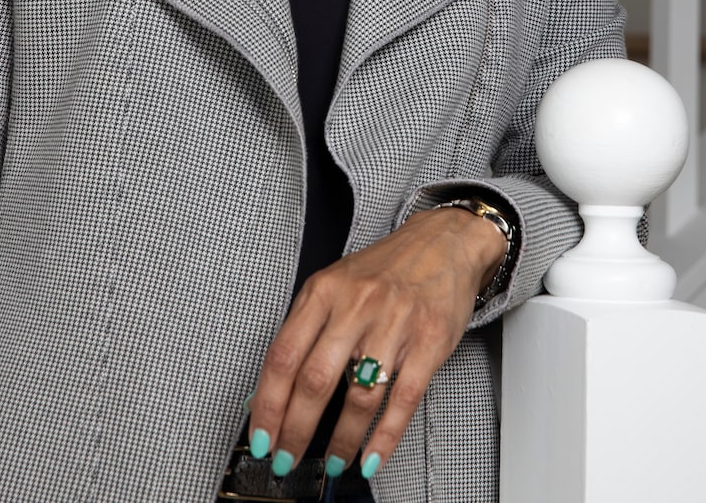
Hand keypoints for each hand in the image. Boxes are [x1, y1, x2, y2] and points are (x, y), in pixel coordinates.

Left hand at [246, 206, 507, 480]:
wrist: (443, 242)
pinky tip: (371, 457)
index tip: (262, 435)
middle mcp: (356, 305)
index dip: (268, 403)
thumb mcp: (336, 282)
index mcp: (325, 290)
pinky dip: (384, 437)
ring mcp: (393, 323)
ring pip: (359, 395)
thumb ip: (307, 326)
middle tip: (287, 459)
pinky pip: (402, 399)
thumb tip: (275, 387)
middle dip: (296, 430)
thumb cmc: (385, 268)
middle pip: (315, 379)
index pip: (283, 354)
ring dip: (340, 440)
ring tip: (332, 462)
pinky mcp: (427, 341)